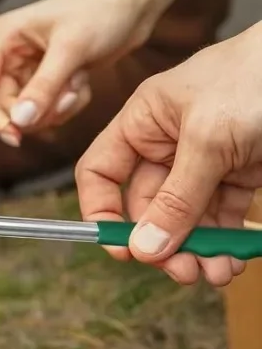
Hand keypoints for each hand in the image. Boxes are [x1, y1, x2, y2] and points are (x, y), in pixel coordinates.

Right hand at [0, 0, 137, 143]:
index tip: (13, 134)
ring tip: (77, 87)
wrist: (134, 2)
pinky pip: (44, 109)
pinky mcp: (45, 79)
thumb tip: (19, 121)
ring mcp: (26, 67)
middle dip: (33, 112)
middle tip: (65, 103)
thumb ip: (43, 87)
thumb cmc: (102, 11)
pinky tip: (82, 85)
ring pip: (25, 111)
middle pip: (2, 104)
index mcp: (3, 38)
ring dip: (53, 109)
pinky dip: (64, 106)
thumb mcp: (71, 49)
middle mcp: (9, 53)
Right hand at [75, 27, 261, 285]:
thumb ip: (177, 198)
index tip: (122, 249)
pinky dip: (224, 241)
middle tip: (182, 271)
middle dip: (164, 242)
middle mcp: (167, 144)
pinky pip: (221, 216)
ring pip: (186, 219)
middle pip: (146, 207)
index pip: (101, 173)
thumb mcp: (209, 139)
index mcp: (143, 123)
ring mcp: (204, 161)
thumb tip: (145, 247)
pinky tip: (231, 261)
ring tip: (215, 272)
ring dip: (197, 250)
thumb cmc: (258, 76)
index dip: (102, 212)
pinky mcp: (238, 174)